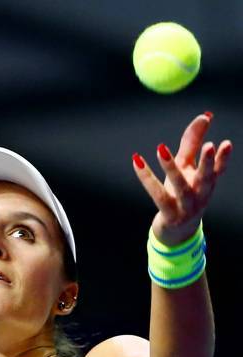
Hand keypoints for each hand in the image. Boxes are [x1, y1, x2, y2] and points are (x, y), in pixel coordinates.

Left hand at [132, 112, 232, 245]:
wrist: (176, 232)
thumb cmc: (182, 194)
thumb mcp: (188, 168)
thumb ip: (193, 142)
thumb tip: (205, 116)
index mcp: (206, 184)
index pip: (218, 170)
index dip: (223, 158)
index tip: (226, 144)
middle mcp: (199, 196)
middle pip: (205, 180)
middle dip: (208, 163)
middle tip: (209, 146)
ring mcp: (184, 207)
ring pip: (179, 187)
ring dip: (171, 168)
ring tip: (161, 148)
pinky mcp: (168, 214)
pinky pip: (156, 194)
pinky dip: (146, 177)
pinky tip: (137, 160)